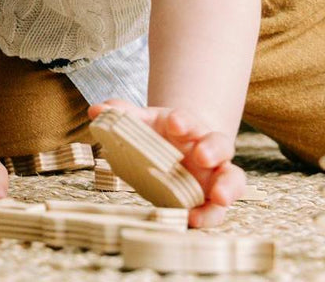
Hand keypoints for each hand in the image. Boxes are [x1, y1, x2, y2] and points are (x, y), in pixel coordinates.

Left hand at [88, 99, 246, 227]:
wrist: (171, 152)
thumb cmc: (157, 135)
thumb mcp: (140, 123)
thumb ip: (122, 116)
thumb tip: (97, 110)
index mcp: (189, 128)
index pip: (190, 120)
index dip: (184, 121)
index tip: (173, 122)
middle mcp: (207, 150)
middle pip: (221, 145)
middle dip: (213, 149)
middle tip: (202, 156)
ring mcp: (214, 175)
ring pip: (232, 179)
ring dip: (227, 187)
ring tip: (217, 197)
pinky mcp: (211, 199)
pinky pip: (217, 209)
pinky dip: (209, 215)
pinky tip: (193, 220)